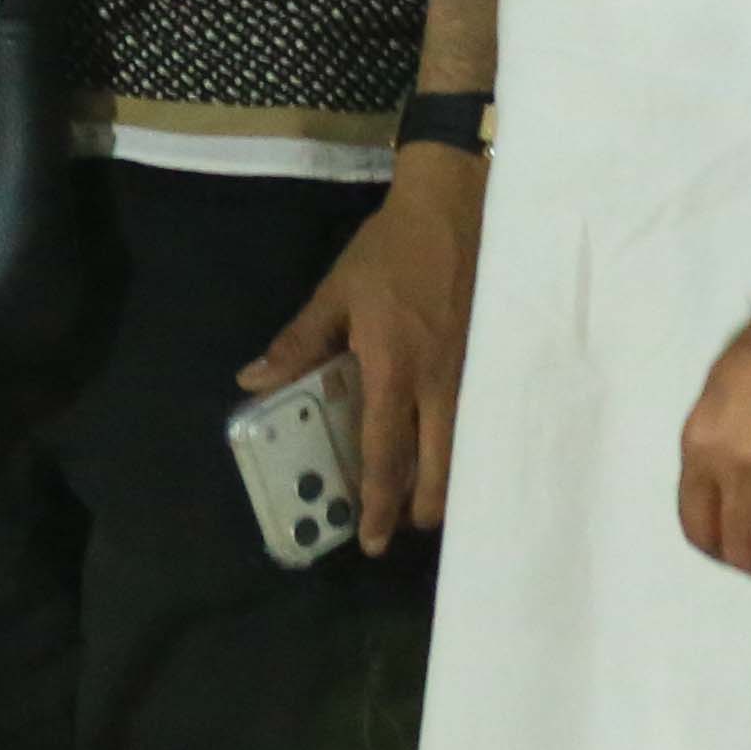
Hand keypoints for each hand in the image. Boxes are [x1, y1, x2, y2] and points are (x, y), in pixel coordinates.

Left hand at [241, 150, 477, 549]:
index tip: (373, 539)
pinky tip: (457, 460)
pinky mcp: (496, 365)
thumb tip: (254, 382)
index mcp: (393, 368)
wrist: (457, 210)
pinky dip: (467, 452)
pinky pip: (481, 425)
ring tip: (426, 506)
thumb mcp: (336, 293)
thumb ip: (300, 342)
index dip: (378, 499)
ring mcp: (474, 377)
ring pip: (464, 453)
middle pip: (437, 468)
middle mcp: (439, 384)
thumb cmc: (391, 251)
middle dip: (420, 508)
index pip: (384, 450)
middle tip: (402, 531)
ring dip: (446, 485)